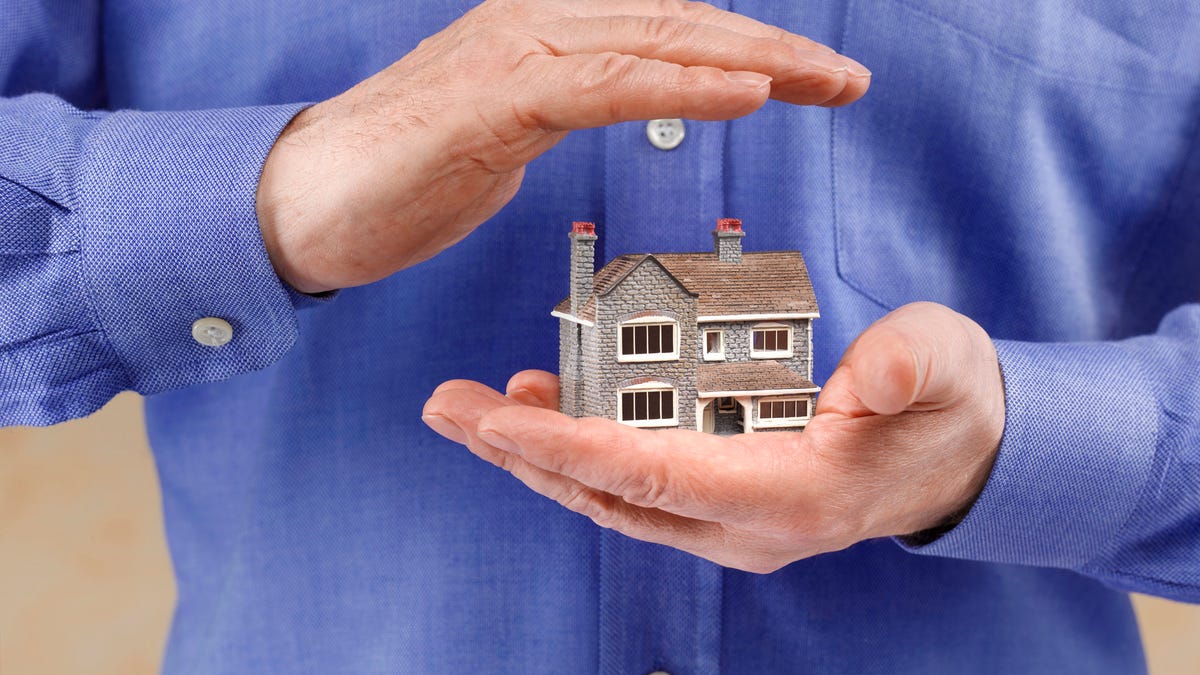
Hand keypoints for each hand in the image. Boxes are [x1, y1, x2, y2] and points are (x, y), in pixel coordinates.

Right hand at [255, 0, 869, 292]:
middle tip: (850, 78)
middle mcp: (537, 23)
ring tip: (828, 80)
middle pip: (679, 21)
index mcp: (544, 35)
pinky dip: (684, 85)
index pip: (665, 28)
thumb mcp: (502, 134)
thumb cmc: (399, 175)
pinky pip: (609, 83)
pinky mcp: (498, 97)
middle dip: (775, 46)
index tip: (814, 74)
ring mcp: (516, 51)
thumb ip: (558, 107)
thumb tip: (607, 104)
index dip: (745, 45)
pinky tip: (748, 92)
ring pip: (658, 40)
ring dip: (754, 57)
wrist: (301, 201)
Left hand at [422, 302, 1004, 572]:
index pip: (660, 476)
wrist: (951, 455)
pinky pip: (633, 482)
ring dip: (540, 454)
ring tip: (478, 407)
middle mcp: (745, 523)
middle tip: (452, 407)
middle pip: (613, 496)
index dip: (576, 449)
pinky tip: (546, 408)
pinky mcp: (719, 498)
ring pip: (612, 496)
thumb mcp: (943, 365)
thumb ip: (912, 364)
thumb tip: (872, 370)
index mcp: (789, 494)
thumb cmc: (942, 406)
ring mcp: (727, 520)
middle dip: (525, 453)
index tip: (503, 420)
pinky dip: (581, 449)